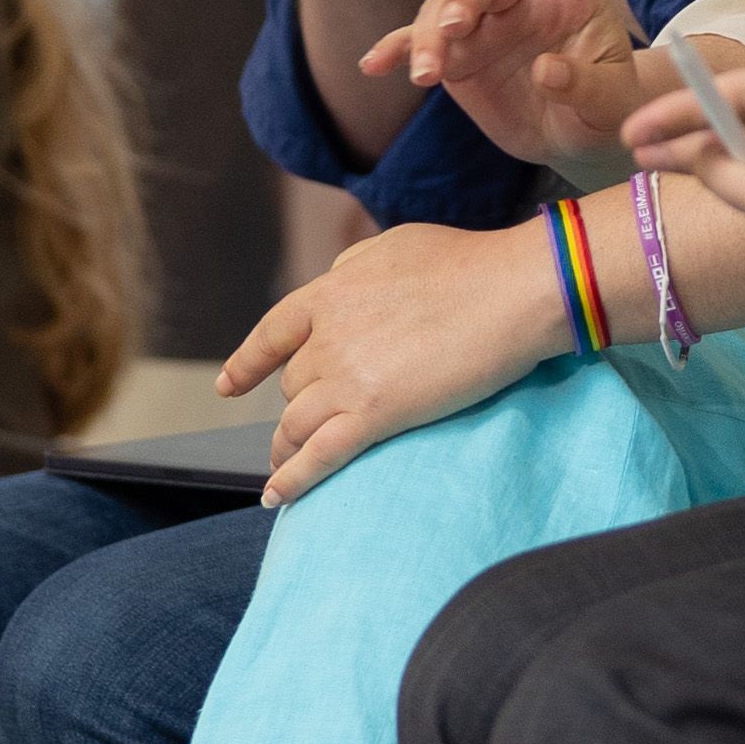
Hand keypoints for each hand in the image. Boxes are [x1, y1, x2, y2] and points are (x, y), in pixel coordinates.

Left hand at [216, 217, 562, 506]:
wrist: (513, 291)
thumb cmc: (469, 263)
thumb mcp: (396, 245)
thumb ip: (356, 267)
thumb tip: (338, 282)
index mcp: (331, 292)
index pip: (274, 333)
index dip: (249, 363)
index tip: (231, 385)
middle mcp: (328, 335)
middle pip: (293, 383)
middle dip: (299, 403)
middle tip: (305, 425)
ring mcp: (347, 377)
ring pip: (296, 423)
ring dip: (286, 447)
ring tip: (283, 467)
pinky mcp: (374, 414)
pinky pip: (318, 456)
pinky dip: (291, 480)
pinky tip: (276, 498)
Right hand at [361, 0, 654, 182]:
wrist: (574, 135)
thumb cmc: (604, 107)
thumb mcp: (611, 102)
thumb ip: (585, 85)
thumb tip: (545, 70)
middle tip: (453, 27)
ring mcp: (483, 23)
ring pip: (444, 9)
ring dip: (430, 37)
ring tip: (426, 75)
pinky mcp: (456, 53)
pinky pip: (420, 42)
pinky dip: (398, 50)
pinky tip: (374, 64)